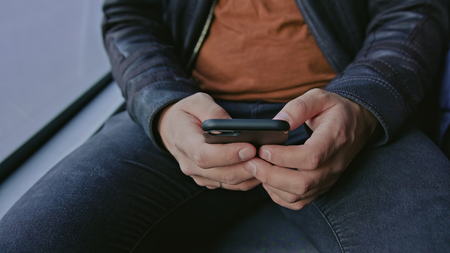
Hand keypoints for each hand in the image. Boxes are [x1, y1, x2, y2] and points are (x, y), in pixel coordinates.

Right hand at [158, 92, 259, 190]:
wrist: (174, 129)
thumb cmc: (188, 113)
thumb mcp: (196, 102)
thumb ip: (212, 111)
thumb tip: (230, 125)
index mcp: (184, 142)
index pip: (204, 155)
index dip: (228, 154)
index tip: (249, 147)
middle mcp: (190, 164)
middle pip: (221, 173)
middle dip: (246, 166)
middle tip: (267, 156)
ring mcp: (200, 176)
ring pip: (230, 182)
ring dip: (251, 174)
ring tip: (270, 161)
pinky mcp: (211, 181)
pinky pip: (233, 185)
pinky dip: (250, 178)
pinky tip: (264, 167)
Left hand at [246, 88, 377, 209]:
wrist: (356, 124)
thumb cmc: (335, 110)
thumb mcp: (319, 97)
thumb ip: (298, 107)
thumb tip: (277, 123)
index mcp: (334, 139)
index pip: (310, 157)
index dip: (283, 157)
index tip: (263, 148)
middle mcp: (334, 164)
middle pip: (302, 182)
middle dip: (271, 175)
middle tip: (251, 161)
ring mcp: (328, 179)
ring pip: (298, 195)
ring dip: (272, 185)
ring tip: (256, 168)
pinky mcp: (321, 187)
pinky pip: (299, 201)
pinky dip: (278, 195)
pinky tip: (267, 180)